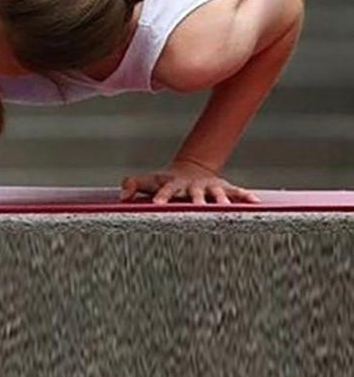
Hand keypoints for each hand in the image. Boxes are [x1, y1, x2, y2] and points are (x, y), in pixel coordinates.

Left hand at [120, 160, 259, 204]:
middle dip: (196, 200)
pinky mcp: (225, 188)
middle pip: (195, 194)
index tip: (157, 204)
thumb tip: (121, 197)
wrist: (189, 169)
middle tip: (198, 207)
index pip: (166, 190)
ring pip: (218, 193)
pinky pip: (238, 192)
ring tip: (227, 207)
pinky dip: (246, 196)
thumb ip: (132, 184)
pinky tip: (256, 202)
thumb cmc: (165, 180)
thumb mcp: (148, 181)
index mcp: (175, 185)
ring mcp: (210, 187)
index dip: (161, 196)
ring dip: (222, 200)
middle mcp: (194, 186)